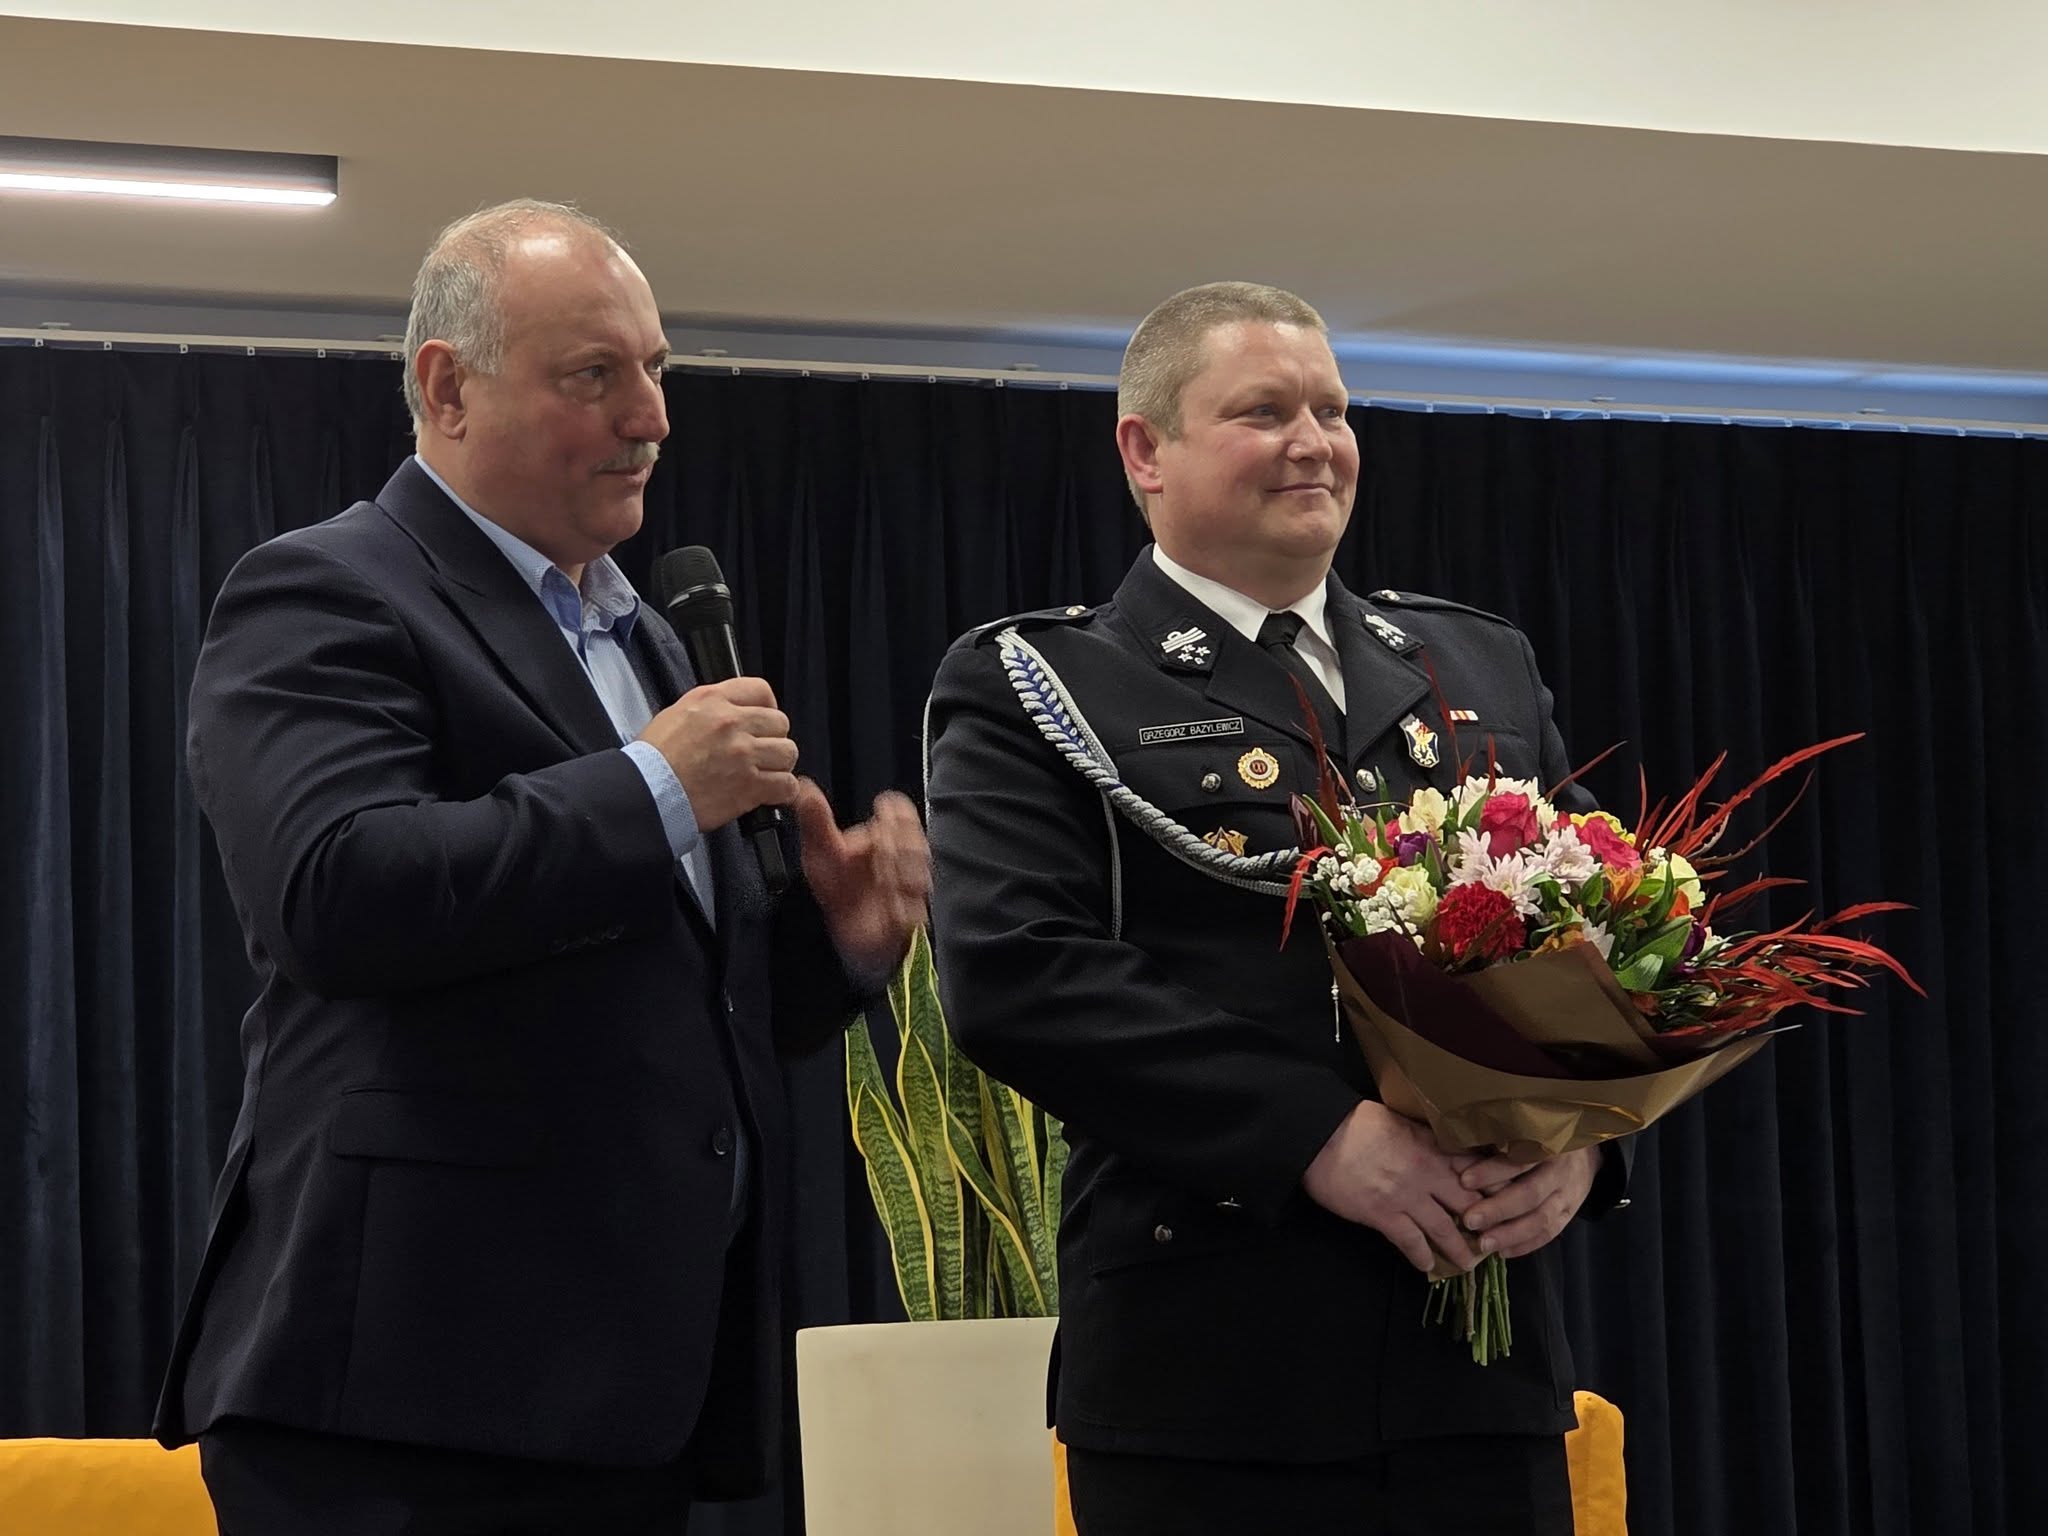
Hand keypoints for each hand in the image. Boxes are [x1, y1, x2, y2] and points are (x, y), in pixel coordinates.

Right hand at [637, 677, 798, 832]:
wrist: (646, 792)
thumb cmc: (653, 760)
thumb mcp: (677, 714)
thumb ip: (710, 709)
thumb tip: (733, 712)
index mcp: (712, 700)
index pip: (760, 689)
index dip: (767, 706)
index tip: (764, 721)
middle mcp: (731, 723)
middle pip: (780, 723)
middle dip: (773, 738)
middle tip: (761, 752)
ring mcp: (743, 754)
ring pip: (787, 753)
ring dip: (779, 765)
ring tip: (765, 773)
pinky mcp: (749, 786)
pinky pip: (786, 785)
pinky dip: (782, 791)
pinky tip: (769, 793)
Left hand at [793, 781, 931, 974]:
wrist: (847, 931)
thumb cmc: (839, 886)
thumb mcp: (820, 851)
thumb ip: (815, 820)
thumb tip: (803, 786)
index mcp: (885, 838)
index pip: (903, 814)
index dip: (897, 812)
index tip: (882, 814)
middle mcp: (903, 861)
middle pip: (916, 842)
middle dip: (897, 844)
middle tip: (880, 850)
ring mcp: (909, 891)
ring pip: (919, 876)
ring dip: (899, 874)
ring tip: (882, 878)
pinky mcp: (909, 921)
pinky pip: (912, 911)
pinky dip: (899, 907)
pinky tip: (887, 905)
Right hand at [1301, 1101, 1484, 1274]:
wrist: (1320, 1135)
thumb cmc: (1356, 1122)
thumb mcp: (1399, 1120)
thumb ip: (1424, 1137)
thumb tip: (1439, 1145)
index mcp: (1432, 1146)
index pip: (1476, 1168)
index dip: (1495, 1186)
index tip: (1508, 1200)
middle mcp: (1427, 1172)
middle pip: (1469, 1202)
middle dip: (1485, 1223)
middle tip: (1496, 1239)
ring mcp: (1406, 1195)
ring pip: (1444, 1228)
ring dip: (1460, 1249)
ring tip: (1469, 1263)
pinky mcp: (1383, 1214)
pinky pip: (1410, 1241)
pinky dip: (1421, 1257)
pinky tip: (1426, 1267)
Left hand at [1455, 1145, 1600, 1259]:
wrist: (1585, 1154)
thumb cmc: (1540, 1140)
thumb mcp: (1525, 1132)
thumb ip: (1497, 1143)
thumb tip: (1455, 1151)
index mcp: (1545, 1145)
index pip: (1519, 1160)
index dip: (1492, 1171)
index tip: (1464, 1180)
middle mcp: (1559, 1171)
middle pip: (1530, 1194)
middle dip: (1498, 1209)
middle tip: (1469, 1221)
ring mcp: (1568, 1195)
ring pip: (1541, 1219)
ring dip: (1511, 1234)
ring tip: (1483, 1244)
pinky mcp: (1571, 1213)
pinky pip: (1550, 1233)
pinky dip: (1526, 1245)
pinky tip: (1503, 1252)